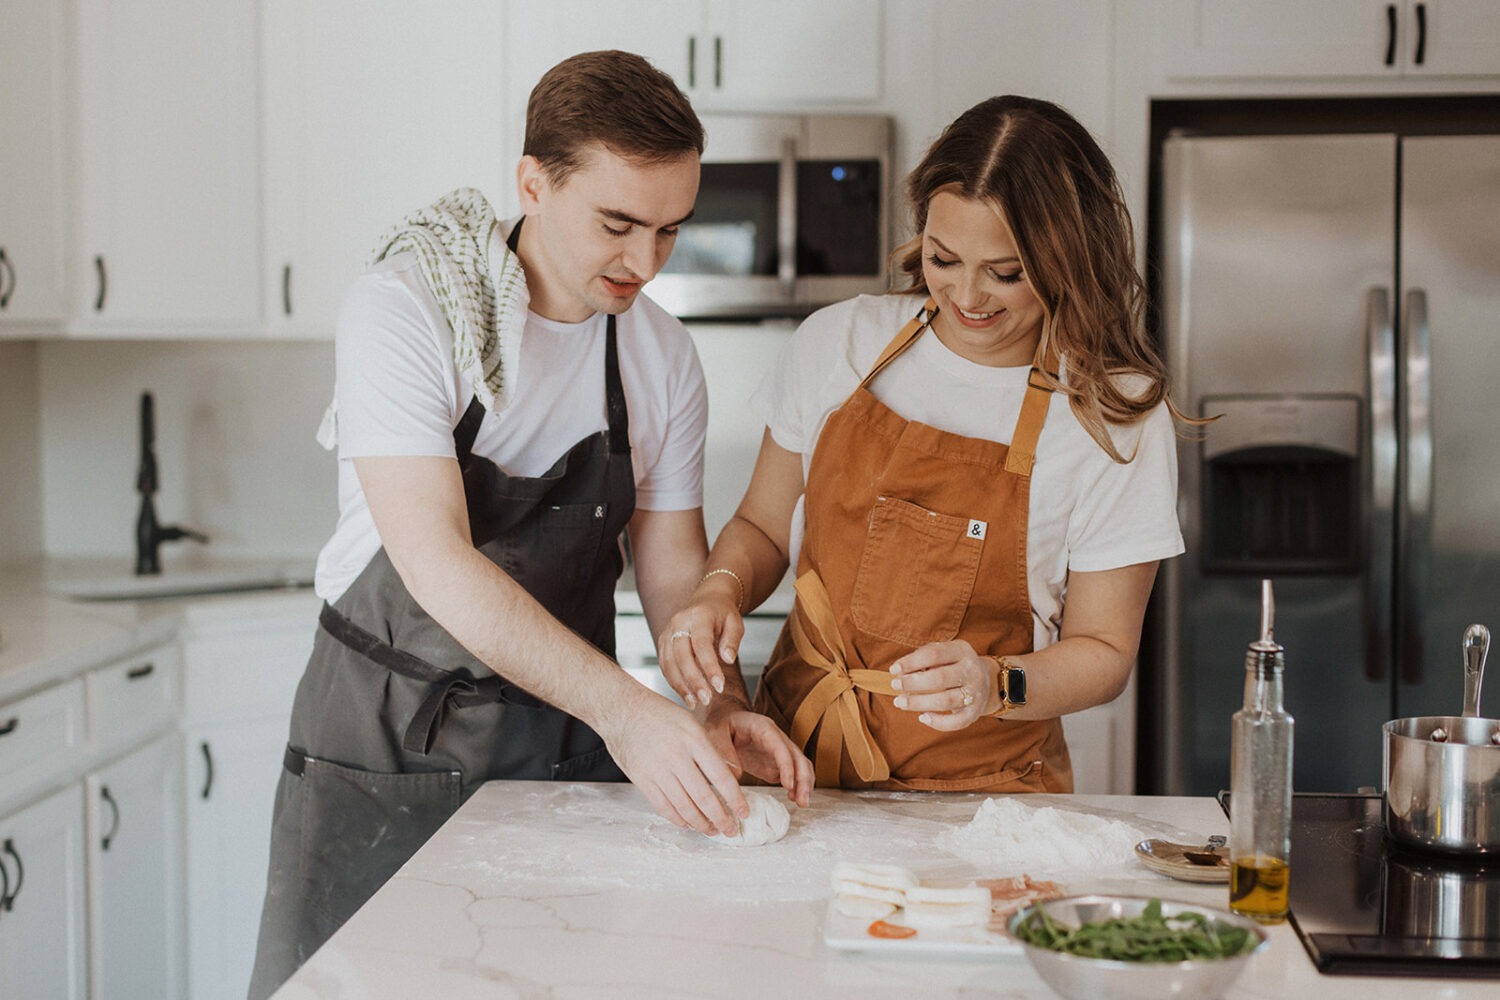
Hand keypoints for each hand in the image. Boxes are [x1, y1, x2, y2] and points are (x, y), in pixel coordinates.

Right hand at [597, 684, 750, 836]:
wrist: (622, 710)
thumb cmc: (659, 714)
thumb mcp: (690, 723)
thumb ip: (706, 750)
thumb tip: (724, 779)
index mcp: (694, 739)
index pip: (721, 777)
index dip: (735, 799)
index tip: (744, 812)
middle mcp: (676, 756)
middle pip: (704, 797)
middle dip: (721, 818)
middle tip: (731, 830)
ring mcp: (658, 770)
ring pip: (684, 807)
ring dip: (701, 823)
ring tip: (712, 830)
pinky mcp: (642, 779)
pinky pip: (664, 807)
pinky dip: (678, 819)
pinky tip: (688, 823)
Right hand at [657, 593, 743, 708]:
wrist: (707, 601)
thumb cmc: (723, 613)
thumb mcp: (735, 623)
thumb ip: (732, 640)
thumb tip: (728, 659)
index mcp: (698, 616)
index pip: (701, 644)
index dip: (709, 667)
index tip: (719, 686)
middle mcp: (678, 623)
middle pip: (681, 655)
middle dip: (693, 680)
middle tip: (706, 699)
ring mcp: (667, 632)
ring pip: (669, 662)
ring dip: (681, 685)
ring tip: (695, 703)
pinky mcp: (663, 643)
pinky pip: (665, 666)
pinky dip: (674, 682)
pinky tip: (686, 695)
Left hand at [704, 701, 813, 807]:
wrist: (726, 720)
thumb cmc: (721, 724)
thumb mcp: (715, 733)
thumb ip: (724, 752)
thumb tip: (735, 777)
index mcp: (762, 727)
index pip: (780, 746)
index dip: (786, 765)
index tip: (787, 784)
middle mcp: (776, 738)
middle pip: (797, 756)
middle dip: (803, 778)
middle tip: (802, 800)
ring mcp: (779, 751)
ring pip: (800, 765)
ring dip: (804, 784)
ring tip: (801, 803)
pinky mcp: (776, 763)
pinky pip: (793, 773)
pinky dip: (797, 786)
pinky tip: (794, 798)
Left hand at [888, 640, 996, 730]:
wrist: (986, 681)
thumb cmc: (953, 665)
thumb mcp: (943, 653)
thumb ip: (923, 658)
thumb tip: (900, 672)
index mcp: (962, 651)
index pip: (935, 654)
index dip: (912, 662)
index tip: (894, 669)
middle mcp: (972, 670)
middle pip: (940, 678)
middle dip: (913, 683)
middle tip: (895, 685)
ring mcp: (976, 692)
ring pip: (946, 700)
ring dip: (919, 703)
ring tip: (900, 702)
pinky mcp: (975, 712)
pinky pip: (957, 722)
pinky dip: (938, 723)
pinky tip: (922, 718)